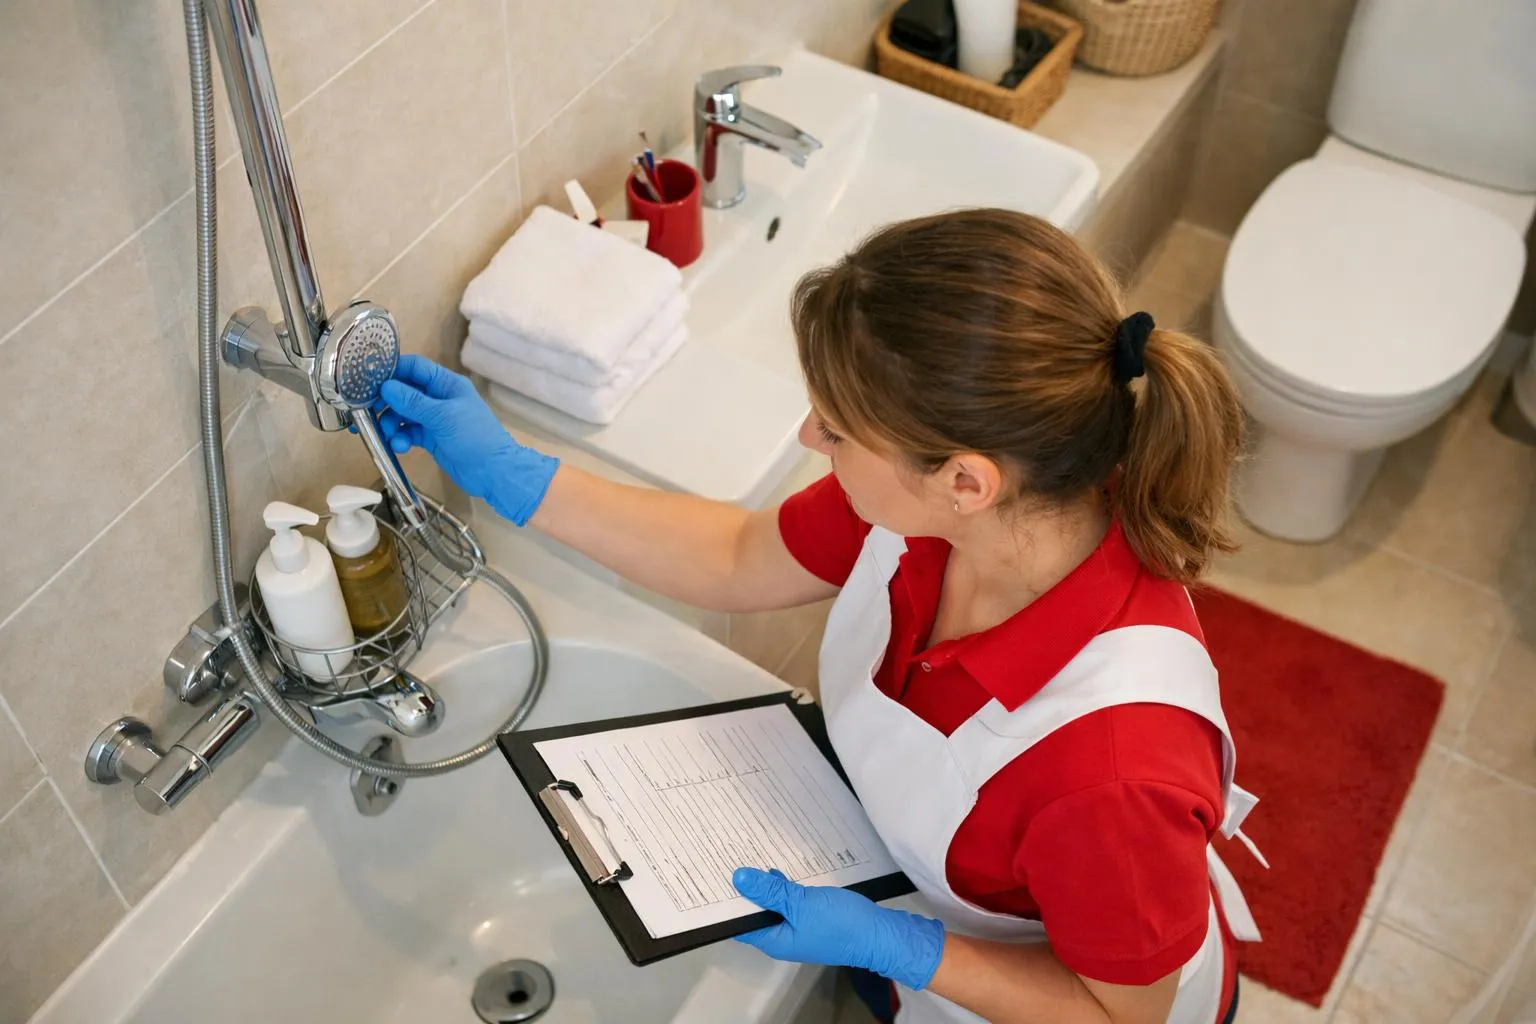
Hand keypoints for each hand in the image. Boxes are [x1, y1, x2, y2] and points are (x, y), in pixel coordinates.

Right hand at [378, 355, 558, 526]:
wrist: (493, 472)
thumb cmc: (474, 437)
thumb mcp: (443, 417)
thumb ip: (413, 402)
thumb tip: (386, 387)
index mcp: (446, 384)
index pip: (415, 368)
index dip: (393, 371)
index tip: (369, 380)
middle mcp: (438, 398)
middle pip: (404, 392)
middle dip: (387, 402)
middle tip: (369, 412)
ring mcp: (434, 419)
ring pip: (403, 414)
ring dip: (392, 423)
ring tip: (389, 435)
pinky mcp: (430, 437)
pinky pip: (408, 432)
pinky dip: (401, 438)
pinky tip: (400, 446)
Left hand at [732, 868, 944, 990]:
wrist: (881, 934)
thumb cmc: (841, 924)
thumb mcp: (801, 904)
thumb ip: (771, 892)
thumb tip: (739, 879)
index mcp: (775, 940)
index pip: (740, 923)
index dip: (728, 901)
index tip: (718, 875)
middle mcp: (784, 936)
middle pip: (757, 912)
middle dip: (747, 888)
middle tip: (735, 857)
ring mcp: (800, 927)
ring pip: (776, 904)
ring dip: (768, 885)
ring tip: (755, 856)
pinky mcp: (815, 918)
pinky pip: (793, 901)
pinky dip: (786, 887)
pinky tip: (784, 868)